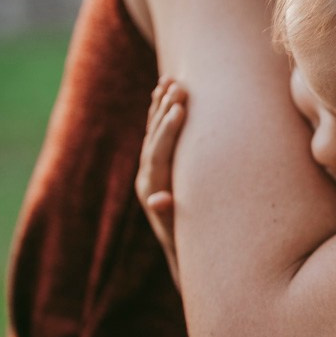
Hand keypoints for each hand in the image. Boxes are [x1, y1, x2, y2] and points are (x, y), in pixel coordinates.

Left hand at [136, 77, 187, 286]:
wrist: (181, 255)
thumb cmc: (189, 247)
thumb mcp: (181, 235)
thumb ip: (170, 216)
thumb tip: (159, 199)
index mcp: (152, 190)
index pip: (158, 153)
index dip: (168, 130)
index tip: (181, 108)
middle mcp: (146, 178)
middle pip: (154, 138)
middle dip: (166, 111)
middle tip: (180, 86)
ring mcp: (150, 172)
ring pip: (153, 132)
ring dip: (161, 106)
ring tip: (171, 81)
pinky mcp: (157, 168)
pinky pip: (157, 135)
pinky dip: (160, 113)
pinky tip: (164, 93)